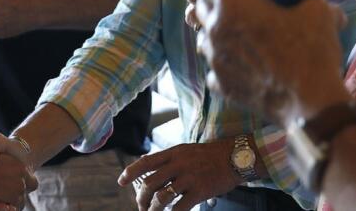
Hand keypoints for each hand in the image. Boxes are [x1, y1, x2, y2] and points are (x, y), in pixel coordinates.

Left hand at [119, 141, 239, 210]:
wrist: (235, 157)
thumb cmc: (210, 155)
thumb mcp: (186, 150)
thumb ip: (169, 159)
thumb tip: (148, 167)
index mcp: (173, 153)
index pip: (145, 162)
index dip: (130, 172)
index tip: (120, 181)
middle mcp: (179, 164)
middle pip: (150, 183)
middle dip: (141, 198)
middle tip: (141, 206)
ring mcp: (189, 178)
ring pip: (161, 197)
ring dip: (153, 209)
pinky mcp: (200, 191)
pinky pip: (179, 207)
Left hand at [190, 0, 349, 122]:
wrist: (310, 103)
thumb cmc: (311, 52)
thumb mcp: (319, 12)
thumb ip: (315, 0)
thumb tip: (322, 0)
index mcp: (232, 3)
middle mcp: (215, 29)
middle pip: (200, 6)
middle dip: (212, 0)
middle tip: (234, 1)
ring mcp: (214, 59)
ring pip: (204, 37)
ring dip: (215, 31)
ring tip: (237, 33)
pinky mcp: (220, 84)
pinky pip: (213, 67)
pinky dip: (223, 62)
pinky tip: (241, 63)